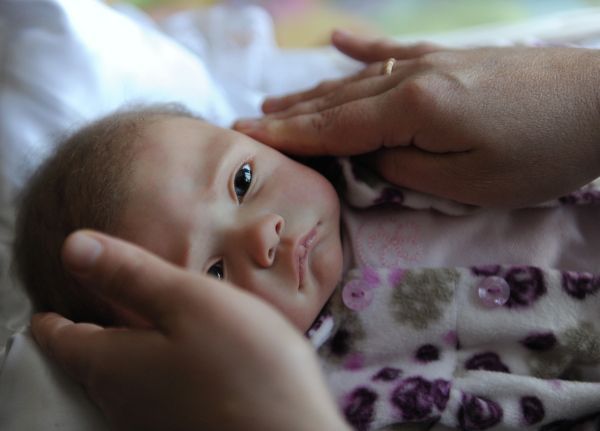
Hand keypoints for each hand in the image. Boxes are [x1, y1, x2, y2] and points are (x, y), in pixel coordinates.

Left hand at [31, 231, 347, 430]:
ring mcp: (154, 424)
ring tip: (139, 330)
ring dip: (125, 355)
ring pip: (123, 383)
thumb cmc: (247, 366)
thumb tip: (73, 246)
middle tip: (95, 310)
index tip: (48, 306)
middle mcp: (122, 404)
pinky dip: (156, 374)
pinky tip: (182, 363)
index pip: (60, 339)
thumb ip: (131, 275)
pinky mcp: (185, 429)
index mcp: (113, 366)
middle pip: (89, 364)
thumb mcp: (189, 302)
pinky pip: (155, 397)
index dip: (51, 318)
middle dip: (89, 335)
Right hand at [234, 31, 599, 206]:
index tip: (245, 136)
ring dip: (312, 92)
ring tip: (274, 98)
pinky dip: (361, 48)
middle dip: (288, 115)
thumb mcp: (468, 184)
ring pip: (356, 79)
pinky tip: (337, 39)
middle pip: (336, 101)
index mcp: (411, 109)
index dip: (287, 135)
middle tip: (247, 123)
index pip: (333, 127)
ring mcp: (430, 61)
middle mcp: (410, 77)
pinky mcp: (449, 58)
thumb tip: (367, 159)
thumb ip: (406, 170)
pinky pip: (393, 52)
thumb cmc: (539, 154)